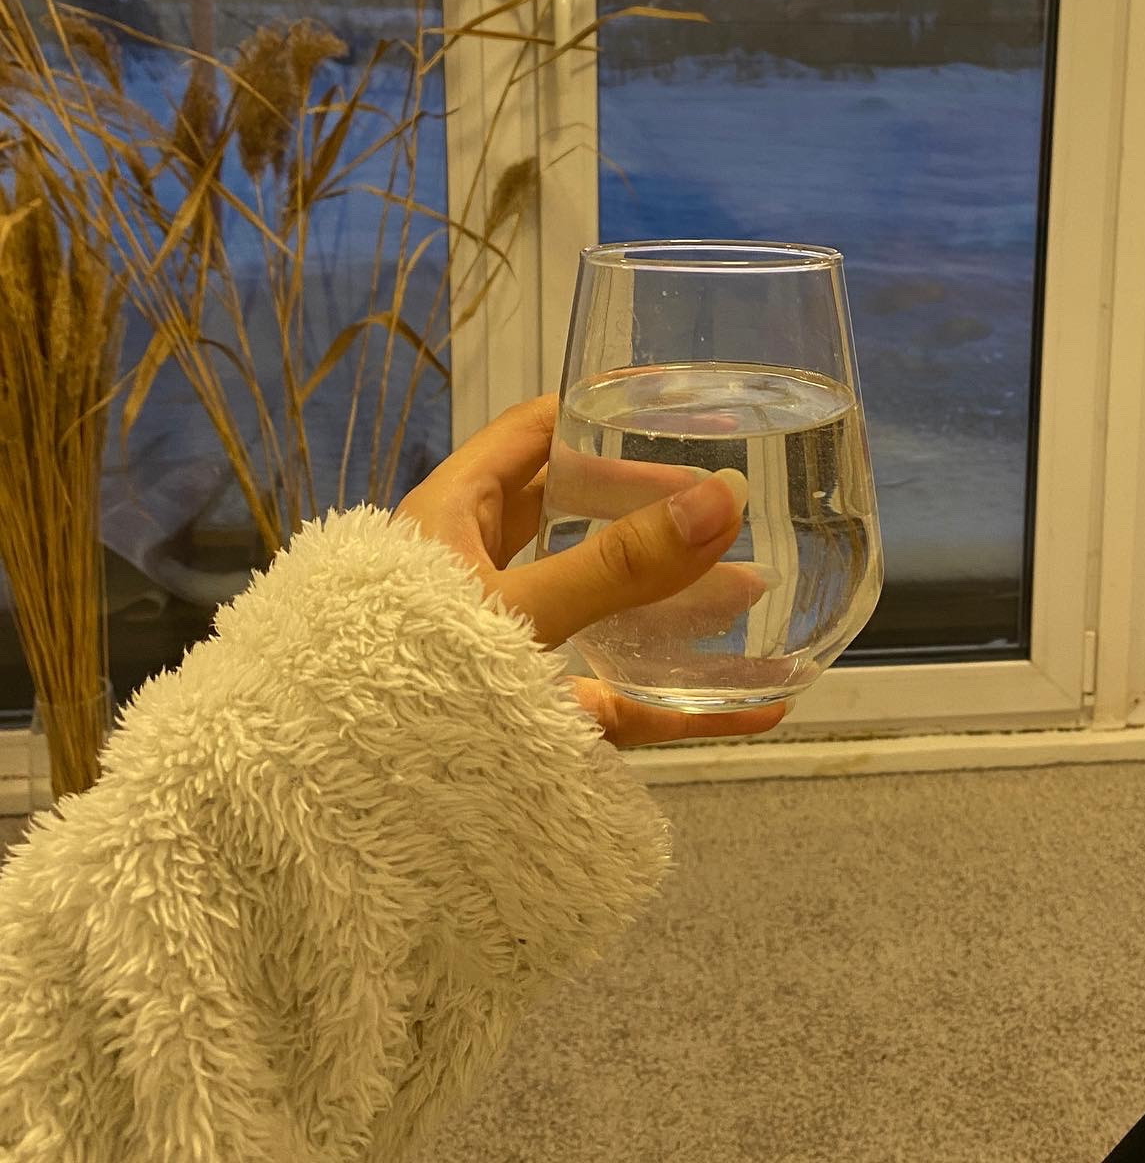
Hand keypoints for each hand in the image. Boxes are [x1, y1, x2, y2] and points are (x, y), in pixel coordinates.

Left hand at [394, 394, 787, 746]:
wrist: (327, 801)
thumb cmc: (395, 676)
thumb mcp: (512, 608)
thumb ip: (616, 565)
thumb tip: (722, 499)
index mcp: (453, 513)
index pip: (533, 433)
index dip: (598, 410)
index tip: (674, 404)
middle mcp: (479, 570)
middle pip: (577, 516)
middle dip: (652, 508)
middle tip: (725, 500)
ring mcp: (508, 645)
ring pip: (603, 606)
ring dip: (676, 599)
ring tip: (753, 588)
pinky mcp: (534, 718)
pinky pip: (622, 698)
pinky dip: (685, 699)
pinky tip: (755, 701)